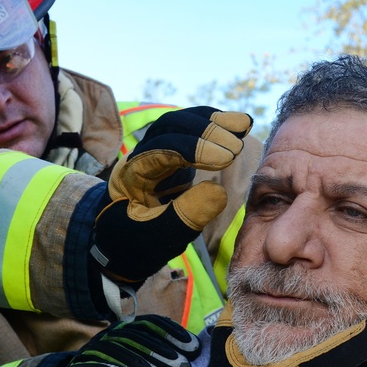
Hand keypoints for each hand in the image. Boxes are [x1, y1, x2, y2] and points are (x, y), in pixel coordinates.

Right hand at [58, 315, 201, 366]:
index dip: (171, 334)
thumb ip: (162, 353)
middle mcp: (107, 337)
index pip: (149, 325)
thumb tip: (198, 350)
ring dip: (135, 365)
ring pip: (113, 353)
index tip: (193, 350)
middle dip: (160, 354)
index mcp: (124, 331)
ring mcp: (88, 353)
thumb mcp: (138, 360)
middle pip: (135, 340)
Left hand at [91, 106, 252, 283]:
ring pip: (179, 124)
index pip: (159, 150)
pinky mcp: (171, 154)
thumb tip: (219, 190)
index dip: (193, 149)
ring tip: (243, 125)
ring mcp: (154, 152)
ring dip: (211, 122)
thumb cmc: (138, 242)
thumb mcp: (159, 238)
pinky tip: (238, 125)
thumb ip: (185, 216)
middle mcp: (140, 155)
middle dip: (204, 131)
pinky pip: (189, 132)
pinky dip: (213, 126)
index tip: (226, 159)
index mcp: (130, 175)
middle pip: (168, 127)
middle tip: (236, 147)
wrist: (123, 244)